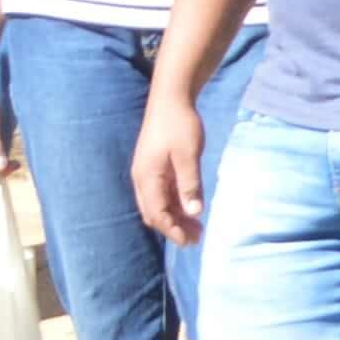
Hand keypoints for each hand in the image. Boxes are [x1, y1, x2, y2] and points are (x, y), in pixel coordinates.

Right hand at [131, 93, 206, 243]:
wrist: (171, 97)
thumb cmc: (180, 124)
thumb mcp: (189, 155)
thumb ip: (190, 184)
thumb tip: (194, 212)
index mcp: (147, 178)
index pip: (157, 214)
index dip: (173, 230)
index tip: (190, 241)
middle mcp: (142, 179)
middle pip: (154, 213)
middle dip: (173, 228)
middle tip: (196, 238)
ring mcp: (147, 173)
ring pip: (158, 204)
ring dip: (175, 217)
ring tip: (196, 228)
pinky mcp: (155, 167)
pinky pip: (162, 192)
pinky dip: (174, 203)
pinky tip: (190, 207)